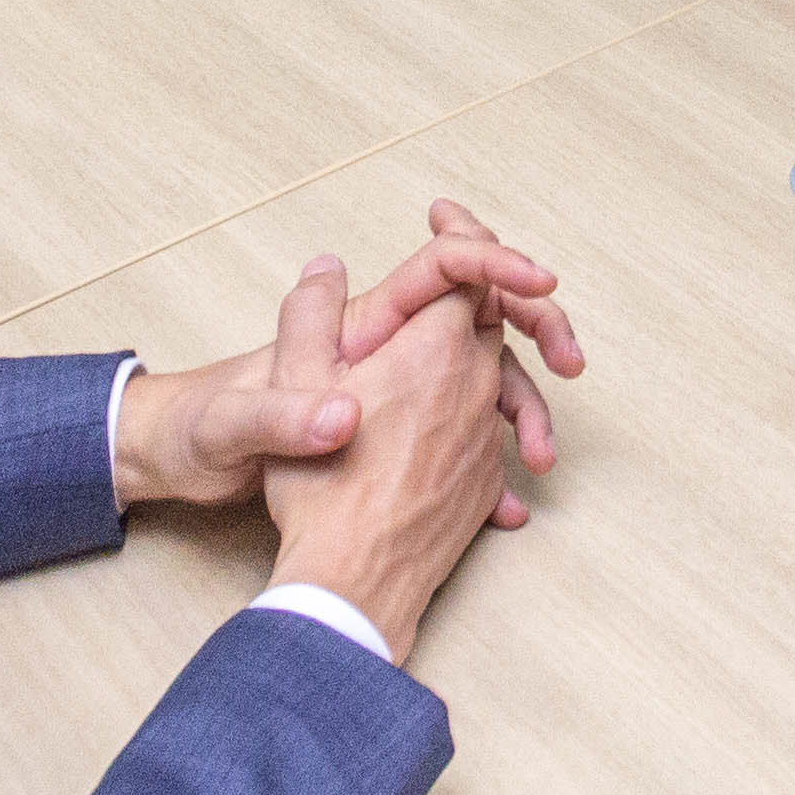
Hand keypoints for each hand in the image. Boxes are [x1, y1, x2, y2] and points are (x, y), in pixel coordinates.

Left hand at [110, 210, 582, 518]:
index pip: (443, 269)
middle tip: (572, 361)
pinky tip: (508, 508)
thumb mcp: (237, 421)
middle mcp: (390, 350)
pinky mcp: (403, 441)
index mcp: (362, 326)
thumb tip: (343, 410)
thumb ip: (288, 406)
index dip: (494, 261)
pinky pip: (471, 441)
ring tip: (540, 460)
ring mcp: (402, 394)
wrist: (186, 468)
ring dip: (525, 411)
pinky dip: (497, 466)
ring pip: (488, 382)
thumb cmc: (205, 430)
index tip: (540, 281)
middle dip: (539, 329)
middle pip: (486, 316)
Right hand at [256, 223, 574, 662]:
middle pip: (491, 321)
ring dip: (484, 361)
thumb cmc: (320, 484)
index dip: (463, 233)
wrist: (353, 581)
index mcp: (432, 347)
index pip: (468, 268)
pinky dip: (482, 427)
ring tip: (464, 371)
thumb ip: (309, 315)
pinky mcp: (484, 485)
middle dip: (486, 292)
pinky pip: (493, 440)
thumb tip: (326, 267)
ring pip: (500, 380)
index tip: (446, 213)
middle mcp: (472, 384)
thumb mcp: (293, 383)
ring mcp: (484, 437)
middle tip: (474, 274)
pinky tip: (455, 441)